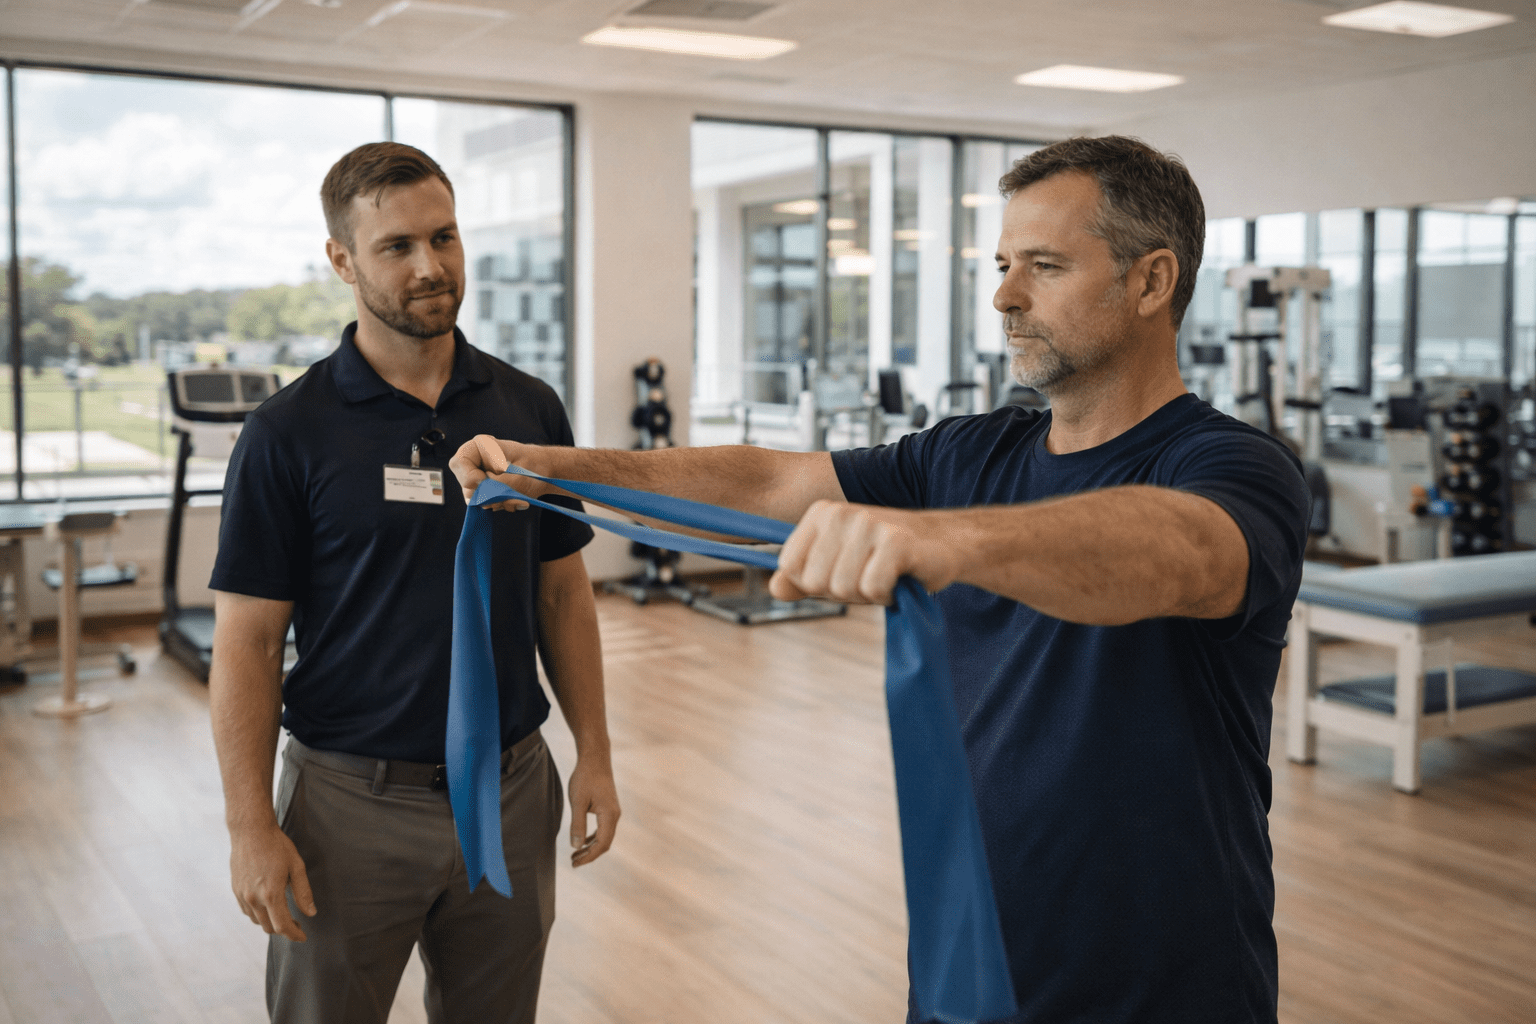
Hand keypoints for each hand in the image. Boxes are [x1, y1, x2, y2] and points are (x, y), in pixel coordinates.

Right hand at [229, 822, 314, 941]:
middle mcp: (253, 898)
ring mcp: (242, 895)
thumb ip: (303, 892)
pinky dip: (259, 914)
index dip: (294, 935)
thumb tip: (311, 913)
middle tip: (297, 923)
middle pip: (269, 927)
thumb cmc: (277, 846)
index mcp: (271, 894)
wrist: (250, 831)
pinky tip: (268, 905)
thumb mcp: (297, 866)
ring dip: (271, 922)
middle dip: (284, 929)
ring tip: (284, 913)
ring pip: (257, 921)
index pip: (282, 926)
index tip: (303, 937)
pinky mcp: (235, 890)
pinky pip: (247, 911)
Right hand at [448, 435, 546, 509]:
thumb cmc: (535, 465)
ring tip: (518, 497)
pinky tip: (515, 499)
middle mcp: (476, 461)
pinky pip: (485, 504)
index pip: (459, 462)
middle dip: (488, 495)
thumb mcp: (520, 476)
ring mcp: (478, 476)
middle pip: (466, 485)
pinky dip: (501, 505)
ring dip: (498, 502)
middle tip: (511, 495)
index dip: (469, 477)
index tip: (485, 482)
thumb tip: (484, 500)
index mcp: (481, 446)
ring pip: (476, 498)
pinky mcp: (484, 489)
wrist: (546, 470)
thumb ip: (499, 486)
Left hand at [566, 752, 619, 866]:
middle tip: (573, 862)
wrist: (595, 759)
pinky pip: (603, 828)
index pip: (601, 844)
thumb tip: (576, 846)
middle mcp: (614, 815)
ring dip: (591, 847)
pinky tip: (583, 841)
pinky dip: (593, 838)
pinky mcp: (608, 808)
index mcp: (609, 815)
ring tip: (576, 854)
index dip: (589, 856)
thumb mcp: (577, 802)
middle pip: (605, 843)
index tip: (575, 863)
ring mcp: (613, 812)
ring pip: (604, 836)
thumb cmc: (585, 778)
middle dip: (590, 855)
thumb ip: (577, 825)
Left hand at [769, 500, 960, 604]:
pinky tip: (899, 578)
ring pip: (842, 587)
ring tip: (885, 575)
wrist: (943, 544)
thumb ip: (801, 579)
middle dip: (843, 592)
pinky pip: (872, 588)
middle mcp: (841, 512)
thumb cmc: (885, 559)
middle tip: (868, 575)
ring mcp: (869, 524)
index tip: (840, 573)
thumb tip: (775, 588)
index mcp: (821, 513)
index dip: (813, 584)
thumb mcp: (837, 567)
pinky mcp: (896, 541)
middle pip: (815, 582)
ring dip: (867, 594)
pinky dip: (887, 595)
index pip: (789, 565)